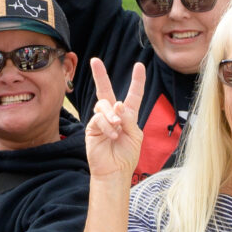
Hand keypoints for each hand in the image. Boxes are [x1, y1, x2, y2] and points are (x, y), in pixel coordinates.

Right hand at [82, 58, 148, 186]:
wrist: (115, 171)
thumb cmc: (126, 155)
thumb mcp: (135, 135)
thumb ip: (129, 118)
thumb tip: (118, 104)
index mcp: (128, 115)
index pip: (133, 94)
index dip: (137, 81)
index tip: (139, 66)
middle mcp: (113, 114)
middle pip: (106, 91)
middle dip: (100, 75)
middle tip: (94, 60)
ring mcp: (101, 120)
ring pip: (103, 104)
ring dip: (111, 114)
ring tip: (117, 126)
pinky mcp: (92, 128)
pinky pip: (98, 119)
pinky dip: (107, 126)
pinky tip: (112, 135)